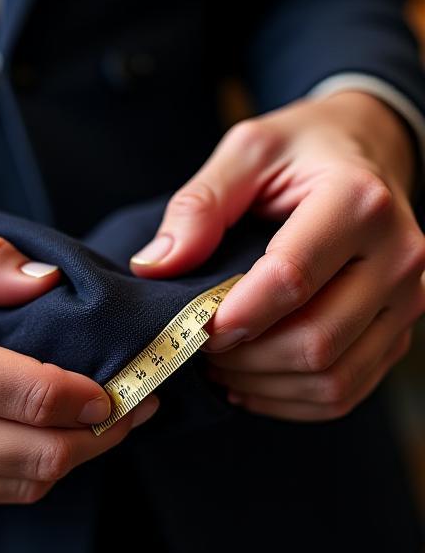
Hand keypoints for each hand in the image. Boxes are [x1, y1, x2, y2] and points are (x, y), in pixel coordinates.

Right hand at [0, 215, 156, 510]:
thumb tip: (48, 283)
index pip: (32, 395)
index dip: (96, 397)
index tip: (132, 385)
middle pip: (37, 455)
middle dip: (101, 435)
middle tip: (137, 407)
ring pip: (21, 485)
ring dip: (74, 458)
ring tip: (103, 425)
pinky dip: (30, 470)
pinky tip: (46, 436)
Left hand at [130, 92, 424, 420]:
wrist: (368, 153)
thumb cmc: (303, 152)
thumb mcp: (247, 151)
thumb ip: (199, 205)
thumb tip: (154, 267)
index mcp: (358, 202)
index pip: (291, 280)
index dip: (232, 315)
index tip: (192, 326)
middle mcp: (397, 257)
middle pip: (316, 342)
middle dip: (244, 359)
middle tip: (200, 350)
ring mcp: (406, 301)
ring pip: (332, 379)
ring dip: (263, 385)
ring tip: (221, 367)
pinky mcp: (397, 334)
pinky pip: (345, 393)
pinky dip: (290, 401)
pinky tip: (252, 382)